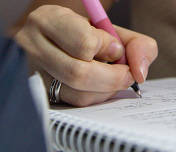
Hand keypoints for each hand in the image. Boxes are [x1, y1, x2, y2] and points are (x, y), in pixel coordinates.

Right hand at [15, 5, 157, 106]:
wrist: (60, 43)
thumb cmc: (87, 36)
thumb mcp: (112, 31)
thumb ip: (136, 45)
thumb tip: (139, 72)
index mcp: (49, 20)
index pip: (84, 43)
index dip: (108, 49)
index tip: (117, 49)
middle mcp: (33, 45)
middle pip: (79, 73)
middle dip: (113, 77)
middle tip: (126, 74)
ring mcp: (34, 72)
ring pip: (78, 93)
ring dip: (105, 89)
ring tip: (110, 76)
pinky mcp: (41, 93)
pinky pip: (75, 103)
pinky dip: (96, 96)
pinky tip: (99, 86)